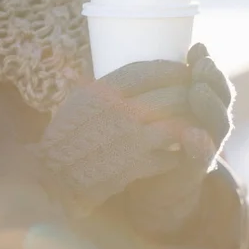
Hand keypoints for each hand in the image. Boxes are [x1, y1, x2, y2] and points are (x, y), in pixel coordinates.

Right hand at [37, 60, 194, 217]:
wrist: (52, 178)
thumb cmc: (65, 137)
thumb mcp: (80, 100)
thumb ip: (109, 87)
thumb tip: (140, 75)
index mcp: (104, 90)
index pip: (151, 71)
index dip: (173, 69)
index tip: (184, 71)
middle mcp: (120, 111)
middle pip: (173, 95)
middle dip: (190, 95)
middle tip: (196, 97)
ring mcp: (131, 139)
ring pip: (178, 125)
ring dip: (189, 124)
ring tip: (192, 124)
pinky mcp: (137, 165)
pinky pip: (172, 155)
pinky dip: (177, 154)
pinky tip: (176, 153)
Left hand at [126, 43, 234, 234]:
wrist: (149, 189)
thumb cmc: (144, 142)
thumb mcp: (145, 107)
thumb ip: (151, 84)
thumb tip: (136, 44)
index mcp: (200, 106)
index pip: (210, 78)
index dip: (205, 62)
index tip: (196, 48)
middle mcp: (209, 125)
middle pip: (222, 96)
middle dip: (213, 78)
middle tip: (200, 66)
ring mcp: (205, 148)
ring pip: (220, 124)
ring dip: (210, 106)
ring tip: (196, 91)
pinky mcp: (195, 172)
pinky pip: (202, 157)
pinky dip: (200, 146)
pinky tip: (193, 135)